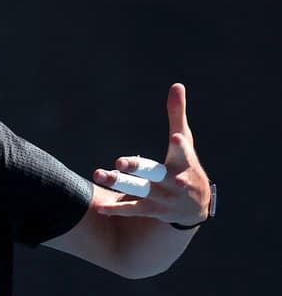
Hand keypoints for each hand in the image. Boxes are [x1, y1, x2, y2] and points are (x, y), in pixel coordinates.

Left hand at [93, 83, 212, 224]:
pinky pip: (133, 209)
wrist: (197, 208)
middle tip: (118, 161)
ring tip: (98, 175)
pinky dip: (116, 208)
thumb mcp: (185, 140)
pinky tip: (99, 207)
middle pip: (153, 172)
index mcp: (182, 161)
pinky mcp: (153, 210)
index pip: (182, 152)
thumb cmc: (187, 166)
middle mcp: (173, 181)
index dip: (180, 146)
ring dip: (118, 183)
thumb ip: (176, 114)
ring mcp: (163, 197)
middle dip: (136, 167)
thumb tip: (176, 85)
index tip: (175, 138)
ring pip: (139, 190)